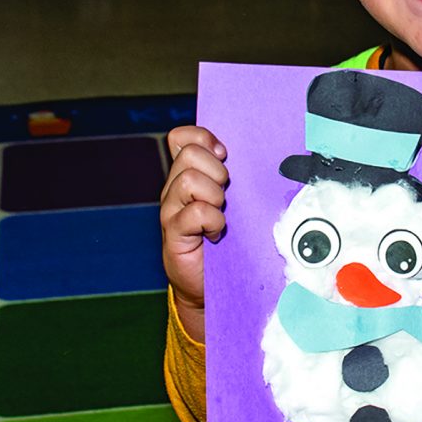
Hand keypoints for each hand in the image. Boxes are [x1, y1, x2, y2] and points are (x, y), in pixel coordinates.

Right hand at [160, 125, 227, 343]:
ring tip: (220, 214)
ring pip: (190, 179)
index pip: (182, 137)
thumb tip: (250, 156)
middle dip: (217, 170)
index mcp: (187, 175)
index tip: (224, 155)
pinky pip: (195, 212)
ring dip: (215, 196)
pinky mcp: (174, 233)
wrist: (209, 284)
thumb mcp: (231, 203)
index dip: (203, 138)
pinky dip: (212, 221)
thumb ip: (231, 179)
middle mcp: (175, 188)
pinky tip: (215, 233)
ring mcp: (171, 210)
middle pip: (190, 154)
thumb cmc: (226, 241)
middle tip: (225, 194)